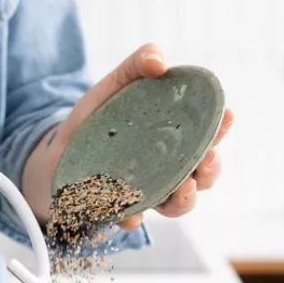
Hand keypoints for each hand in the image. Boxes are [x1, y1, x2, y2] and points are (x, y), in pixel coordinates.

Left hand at [62, 44, 233, 229]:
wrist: (57, 148)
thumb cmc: (97, 116)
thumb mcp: (116, 85)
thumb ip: (138, 66)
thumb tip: (159, 62)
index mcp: (174, 140)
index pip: (206, 138)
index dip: (220, 130)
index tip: (226, 116)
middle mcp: (167, 171)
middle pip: (202, 178)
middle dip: (211, 171)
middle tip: (207, 160)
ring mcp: (145, 193)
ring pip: (175, 206)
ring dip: (185, 200)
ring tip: (184, 188)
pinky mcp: (117, 209)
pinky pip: (129, 219)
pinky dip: (131, 218)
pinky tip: (129, 214)